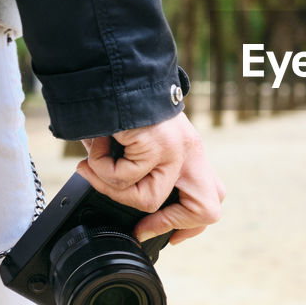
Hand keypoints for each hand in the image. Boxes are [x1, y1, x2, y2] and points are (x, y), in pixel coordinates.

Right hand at [75, 114, 224, 245]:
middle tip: (142, 226)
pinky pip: (124, 177)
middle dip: (171, 223)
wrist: (110, 70)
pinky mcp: (156, 143)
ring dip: (112, 187)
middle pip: (208, 210)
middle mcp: (190, 152)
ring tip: (94, 165)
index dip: (188, 225)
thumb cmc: (115, 107)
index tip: (161, 233)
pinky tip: (94, 147)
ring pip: (150, 200)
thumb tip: (126, 213)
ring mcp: (176, 148)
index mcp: (189, 153)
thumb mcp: (137, 145)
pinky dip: (99, 168)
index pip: (212, 199)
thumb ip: (141, 172)